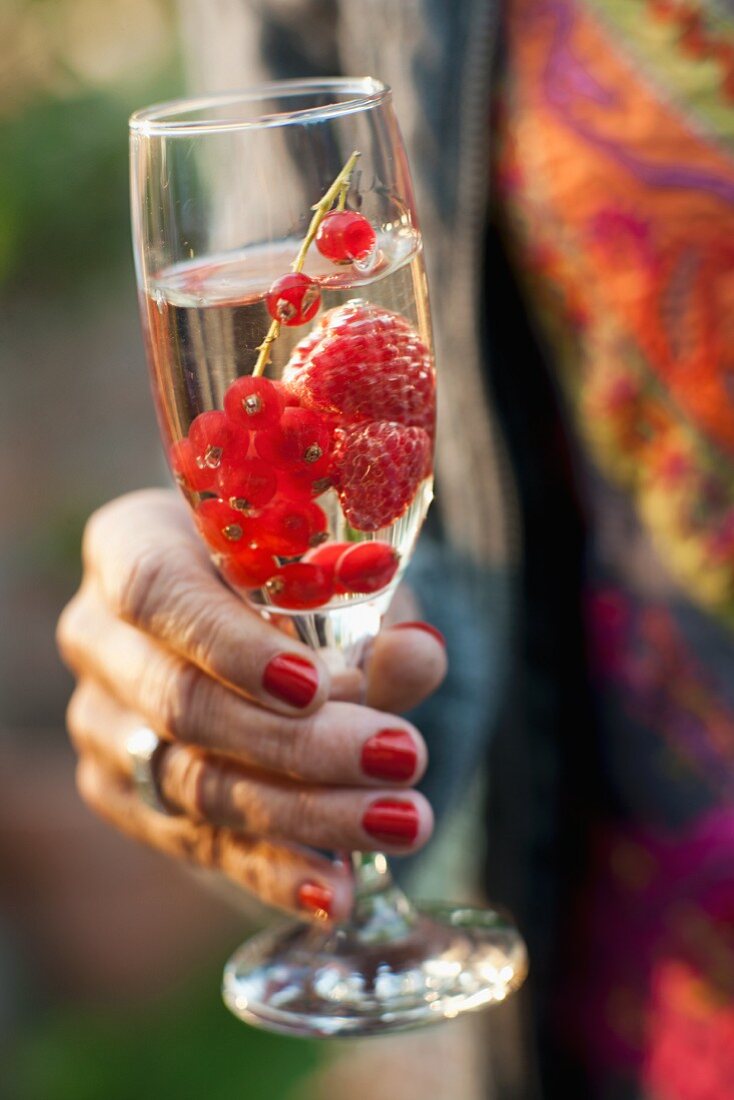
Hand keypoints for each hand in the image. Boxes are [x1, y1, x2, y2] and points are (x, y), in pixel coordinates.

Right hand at [57, 489, 446, 921]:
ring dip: (303, 812)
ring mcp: (100, 721)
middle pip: (178, 702)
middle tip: (399, 757)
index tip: (316, 687)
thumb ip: (371, 616)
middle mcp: (98, 634)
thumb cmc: (287, 576)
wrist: (246, 617)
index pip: (157, 594)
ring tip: (400, 821)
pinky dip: (272, 868)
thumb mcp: (333, 578)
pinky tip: (335, 888)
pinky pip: (196, 841)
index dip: (230, 646)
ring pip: (191, 782)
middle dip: (295, 742)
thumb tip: (418, 657)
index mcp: (131, 544)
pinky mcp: (122, 793)